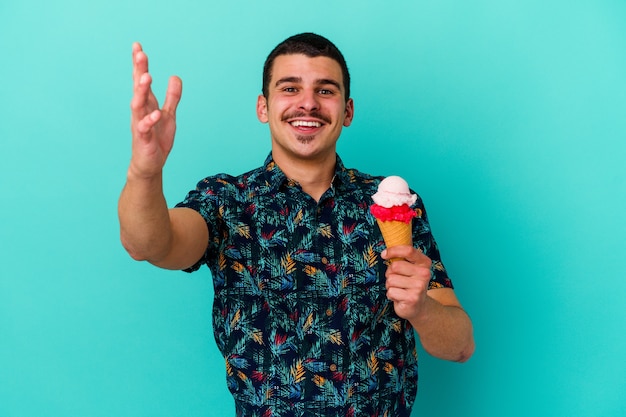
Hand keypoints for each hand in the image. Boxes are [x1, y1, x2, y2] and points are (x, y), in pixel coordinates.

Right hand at [129, 42, 182, 178]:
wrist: (150, 164)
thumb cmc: (157, 139)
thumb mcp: (169, 115)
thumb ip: (172, 97)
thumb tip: (176, 76)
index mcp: (146, 104)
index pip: (141, 80)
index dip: (139, 64)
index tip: (137, 46)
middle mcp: (140, 111)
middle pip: (138, 87)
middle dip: (139, 71)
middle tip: (140, 54)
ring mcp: (140, 124)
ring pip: (138, 104)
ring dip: (141, 91)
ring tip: (146, 76)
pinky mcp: (143, 139)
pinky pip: (144, 128)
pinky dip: (149, 120)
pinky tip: (155, 113)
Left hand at [382, 245, 431, 321]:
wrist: (418, 307)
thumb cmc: (410, 284)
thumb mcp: (410, 269)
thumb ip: (402, 259)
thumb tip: (386, 251)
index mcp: (424, 263)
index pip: (408, 250)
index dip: (393, 251)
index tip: (384, 254)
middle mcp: (424, 274)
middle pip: (395, 266)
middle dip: (390, 273)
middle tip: (396, 279)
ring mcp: (419, 287)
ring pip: (391, 279)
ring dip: (390, 285)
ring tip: (399, 289)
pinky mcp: (412, 298)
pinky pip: (391, 292)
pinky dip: (391, 295)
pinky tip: (399, 297)